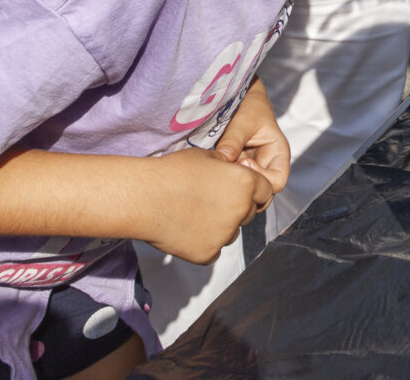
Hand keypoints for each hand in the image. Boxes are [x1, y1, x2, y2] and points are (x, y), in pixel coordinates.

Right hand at [138, 148, 274, 263]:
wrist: (144, 197)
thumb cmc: (172, 172)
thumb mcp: (207, 156)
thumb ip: (228, 166)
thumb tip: (233, 169)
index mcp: (246, 183)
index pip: (265, 191)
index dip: (254, 191)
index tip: (242, 192)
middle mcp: (241, 210)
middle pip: (249, 214)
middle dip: (236, 209)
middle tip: (210, 203)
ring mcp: (225, 235)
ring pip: (231, 234)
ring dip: (220, 228)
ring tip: (193, 215)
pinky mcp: (207, 253)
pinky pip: (213, 251)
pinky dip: (204, 244)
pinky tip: (186, 231)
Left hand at [214, 80, 289, 195]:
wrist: (240, 97)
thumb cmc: (249, 105)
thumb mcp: (243, 119)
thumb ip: (234, 140)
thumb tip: (223, 161)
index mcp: (277, 154)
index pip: (277, 181)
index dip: (262, 179)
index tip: (243, 162)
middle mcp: (266, 166)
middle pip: (261, 192)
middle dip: (245, 186)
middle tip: (227, 170)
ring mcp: (251, 169)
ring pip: (245, 190)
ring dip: (232, 184)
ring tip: (219, 168)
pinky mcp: (235, 169)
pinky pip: (232, 183)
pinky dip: (223, 180)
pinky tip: (213, 169)